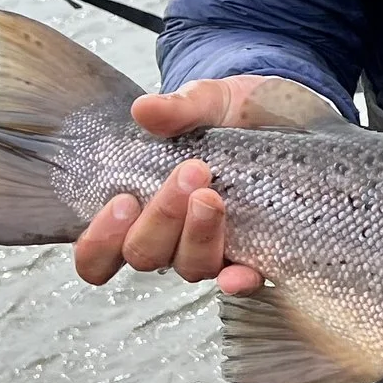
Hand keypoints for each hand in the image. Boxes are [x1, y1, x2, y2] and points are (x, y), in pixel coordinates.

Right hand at [69, 75, 327, 294]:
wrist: (284, 114)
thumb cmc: (231, 114)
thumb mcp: (207, 101)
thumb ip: (177, 108)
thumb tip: (144, 109)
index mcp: (139, 208)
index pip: (98, 252)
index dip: (100, 241)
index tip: (123, 201)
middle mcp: (170, 238)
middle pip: (145, 254)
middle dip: (161, 217)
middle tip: (189, 172)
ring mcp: (210, 248)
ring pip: (190, 267)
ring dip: (197, 236)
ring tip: (211, 196)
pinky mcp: (253, 253)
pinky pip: (241, 281)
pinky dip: (238, 281)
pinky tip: (240, 273)